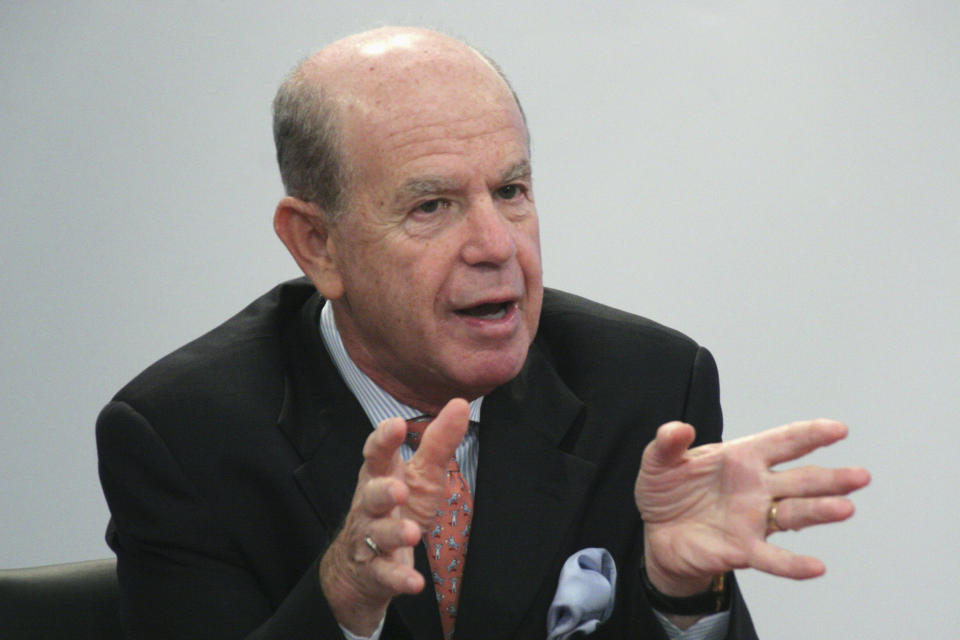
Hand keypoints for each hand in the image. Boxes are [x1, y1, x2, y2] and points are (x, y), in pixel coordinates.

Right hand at [319, 398, 469, 634]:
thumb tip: (460, 404)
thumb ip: (438, 442)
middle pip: (370, 494)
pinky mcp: (376, 570)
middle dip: (382, 491)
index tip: (395, 425)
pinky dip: (399, 578)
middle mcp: (370, 505)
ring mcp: (371, 538)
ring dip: (393, 532)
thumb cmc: (396, 507)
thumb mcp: (421, 474)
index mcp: (380, 476)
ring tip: (411, 532)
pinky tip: (414, 582)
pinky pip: (385, 574)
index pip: (375, 454)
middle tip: (399, 489)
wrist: (362, 566)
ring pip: (377, 533)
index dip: (382, 440)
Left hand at [635, 419, 870, 596]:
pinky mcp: (743, 548)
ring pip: (795, 514)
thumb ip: (667, 442)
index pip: (783, 442)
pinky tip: (816, 567)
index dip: (810, 434)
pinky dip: (793, 564)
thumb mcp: (658, 461)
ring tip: (845, 508)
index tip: (838, 430)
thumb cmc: (667, 490)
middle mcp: (757, 487)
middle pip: (801, 479)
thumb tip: (679, 428)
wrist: (656, 532)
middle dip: (831, 478)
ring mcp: (754, 518)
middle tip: (861, 476)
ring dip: (821, 512)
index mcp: (742, 457)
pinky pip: (773, 558)